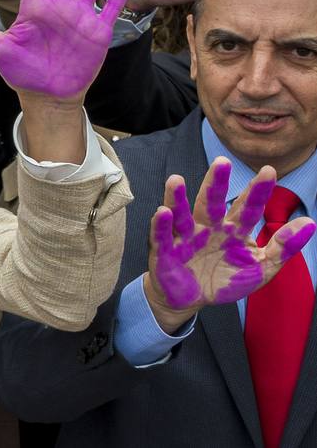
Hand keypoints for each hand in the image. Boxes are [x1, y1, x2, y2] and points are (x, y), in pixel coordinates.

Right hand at [145, 159, 315, 331]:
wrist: (192, 299)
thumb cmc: (225, 279)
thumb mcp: (261, 267)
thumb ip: (284, 246)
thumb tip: (310, 223)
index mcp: (234, 229)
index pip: (248, 207)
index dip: (257, 191)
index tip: (270, 171)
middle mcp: (209, 228)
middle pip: (212, 202)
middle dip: (216, 183)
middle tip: (222, 162)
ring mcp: (186, 238)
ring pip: (182, 214)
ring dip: (178, 198)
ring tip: (176, 180)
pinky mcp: (165, 252)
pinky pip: (162, 236)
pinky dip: (160, 224)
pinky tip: (162, 212)